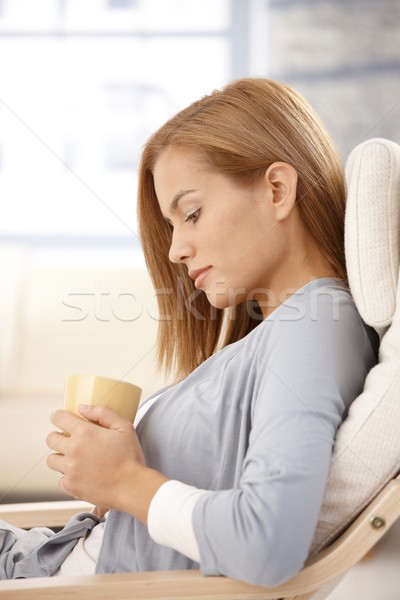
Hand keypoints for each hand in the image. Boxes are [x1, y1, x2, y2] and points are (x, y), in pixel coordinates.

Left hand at [46, 405, 167, 522]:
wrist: (132, 486)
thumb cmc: (130, 456)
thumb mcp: (124, 427)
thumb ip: (103, 413)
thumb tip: (81, 408)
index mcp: (85, 432)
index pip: (58, 418)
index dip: (58, 416)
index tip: (61, 419)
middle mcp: (73, 450)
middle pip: (50, 439)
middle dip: (58, 436)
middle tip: (69, 439)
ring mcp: (70, 469)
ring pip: (51, 459)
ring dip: (60, 456)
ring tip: (74, 458)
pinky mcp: (70, 486)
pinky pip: (60, 479)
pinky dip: (68, 476)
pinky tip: (81, 474)